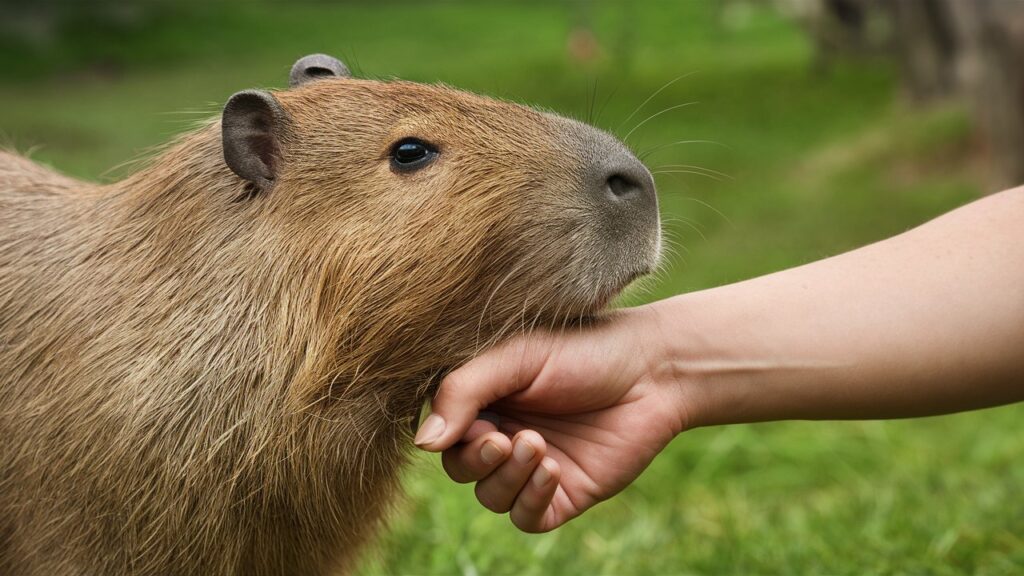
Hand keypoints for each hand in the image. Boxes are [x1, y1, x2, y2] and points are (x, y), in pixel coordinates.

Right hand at [414, 306, 687, 531]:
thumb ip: (463, 392)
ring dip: (508, 478)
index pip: (443, 430)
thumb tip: (422, 443)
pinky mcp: (563, 493)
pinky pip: (527, 518)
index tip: (479, 421)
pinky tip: (552, 471)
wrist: (654, 370)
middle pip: (461, 469)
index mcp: (485, 398)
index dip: (451, 434)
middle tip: (504, 439)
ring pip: (491, 497)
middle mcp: (503, 432)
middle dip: (477, 460)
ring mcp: (533, 466)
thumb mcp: (515, 357)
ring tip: (539, 446)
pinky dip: (531, 500)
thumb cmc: (583, 350)